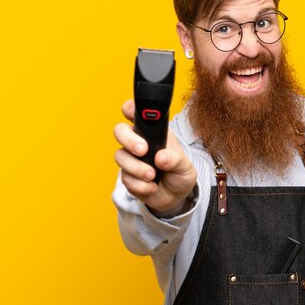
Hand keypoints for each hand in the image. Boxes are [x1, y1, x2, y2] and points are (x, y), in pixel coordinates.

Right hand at [114, 99, 196, 215]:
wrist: (175, 197)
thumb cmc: (179, 174)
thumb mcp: (185, 166)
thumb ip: (176, 160)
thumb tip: (161, 158)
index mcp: (153, 132)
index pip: (136, 113)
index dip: (130, 108)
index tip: (130, 111)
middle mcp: (138, 142)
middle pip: (120, 130)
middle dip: (128, 139)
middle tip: (142, 150)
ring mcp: (130, 159)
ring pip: (121, 156)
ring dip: (137, 168)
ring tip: (152, 175)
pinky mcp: (127, 177)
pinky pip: (126, 178)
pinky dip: (141, 185)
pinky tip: (153, 186)